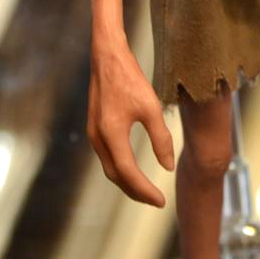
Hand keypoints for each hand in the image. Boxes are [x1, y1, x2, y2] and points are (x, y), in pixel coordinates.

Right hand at [87, 40, 174, 205]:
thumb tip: (166, 167)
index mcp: (112, 134)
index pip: (129, 173)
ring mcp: (93, 134)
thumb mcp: (151, 107)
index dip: (145, 190)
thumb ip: (160, 138)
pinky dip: (121, 169)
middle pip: (116, 176)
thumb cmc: (131, 79)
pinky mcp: (95, 128)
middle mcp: (98, 138)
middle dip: (136, 192)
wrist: (107, 57)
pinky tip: (133, 170)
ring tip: (147, 190)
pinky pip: (107, 157)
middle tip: (156, 201)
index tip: (161, 201)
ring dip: (127, 182)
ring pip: (110, 168)